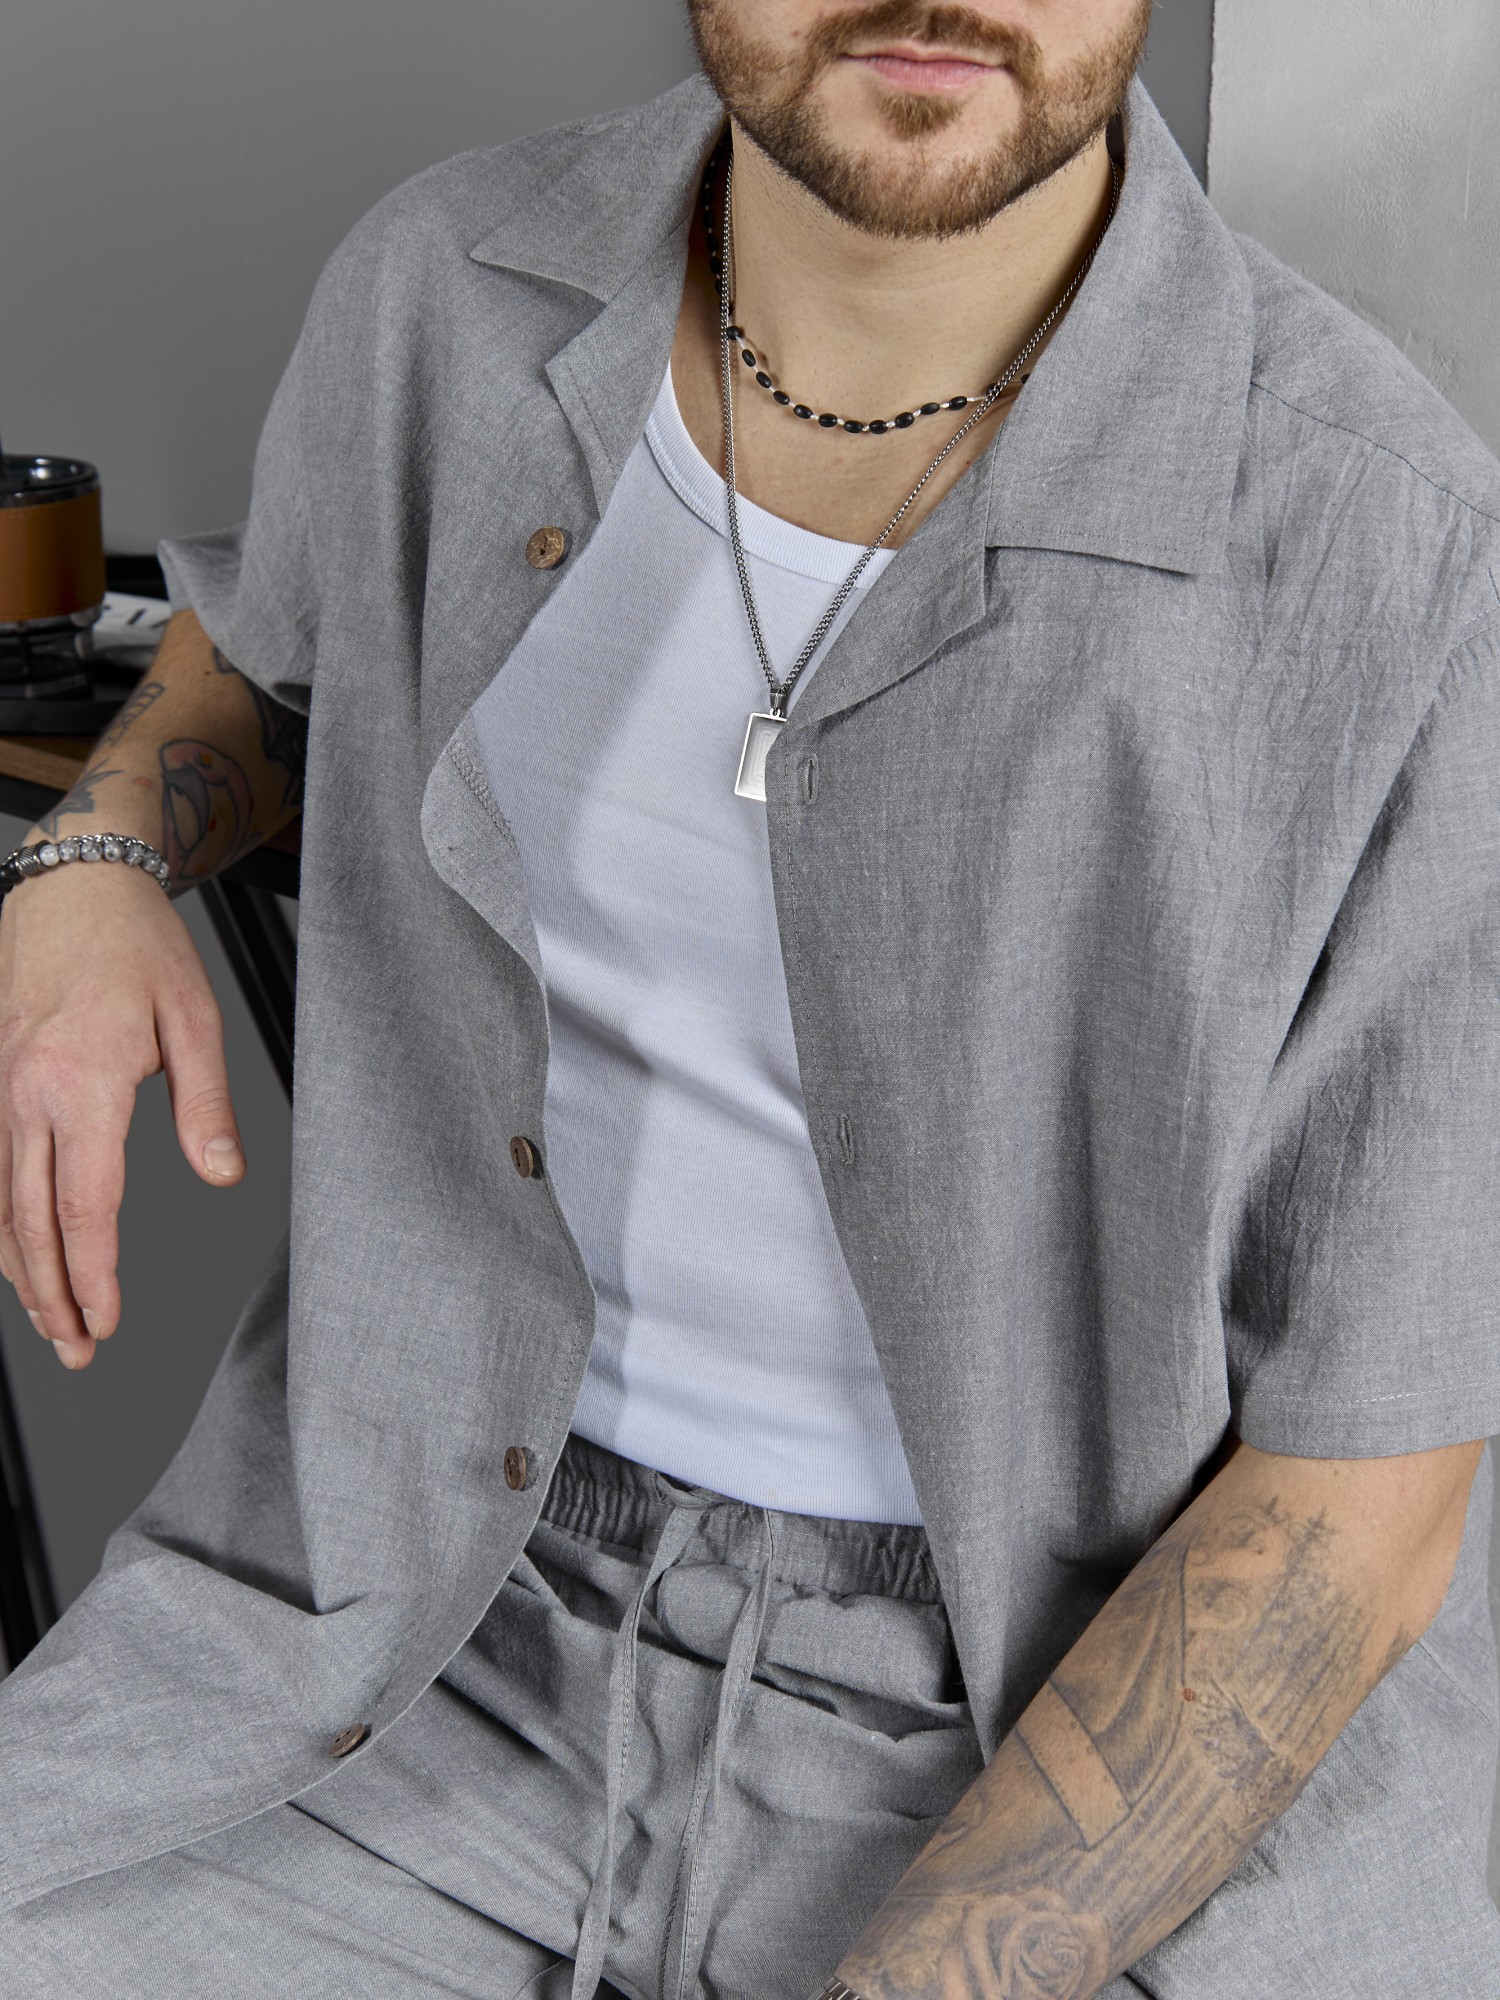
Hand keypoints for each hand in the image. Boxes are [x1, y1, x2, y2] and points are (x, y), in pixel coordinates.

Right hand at [0, 857, 245, 1366]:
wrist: (73, 885)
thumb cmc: (138, 945)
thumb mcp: (194, 1017)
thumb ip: (206, 1105)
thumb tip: (222, 1176)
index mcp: (80, 1081)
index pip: (84, 1205)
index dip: (93, 1275)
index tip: (106, 1321)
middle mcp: (25, 1093)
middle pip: (29, 1221)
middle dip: (52, 1297)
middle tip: (78, 1351)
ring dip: (22, 1272)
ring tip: (52, 1324)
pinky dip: (2, 1225)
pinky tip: (19, 1258)